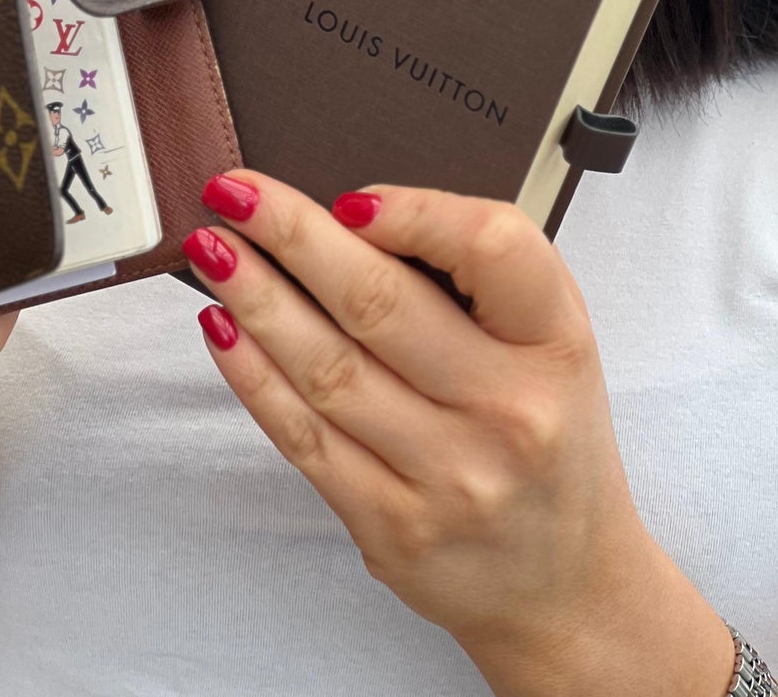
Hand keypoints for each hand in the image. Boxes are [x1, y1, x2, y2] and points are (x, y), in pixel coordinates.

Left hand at [184, 173, 734, 696]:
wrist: (566, 583)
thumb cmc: (547, 434)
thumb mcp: (551, 338)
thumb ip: (476, 272)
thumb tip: (353, 215)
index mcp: (555, 342)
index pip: (493, 250)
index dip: (415, 213)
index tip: (349, 196)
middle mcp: (507, 410)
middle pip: (380, 304)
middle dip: (293, 236)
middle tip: (233, 192)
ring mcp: (447, 477)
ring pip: (328, 369)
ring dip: (255, 298)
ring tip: (211, 250)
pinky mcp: (392, 528)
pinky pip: (305, 438)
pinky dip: (255, 376)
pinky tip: (223, 329)